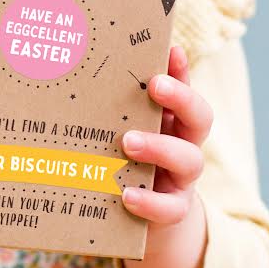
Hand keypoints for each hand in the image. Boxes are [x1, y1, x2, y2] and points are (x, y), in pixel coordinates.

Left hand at [120, 45, 211, 257]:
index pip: (183, 88)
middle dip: (181, 98)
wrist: (138, 218)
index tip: (171, 50)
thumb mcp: (116, 130)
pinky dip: (150, 201)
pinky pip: (170, 208)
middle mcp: (182, 143)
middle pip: (199, 117)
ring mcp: (181, 178)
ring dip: (160, 147)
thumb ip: (106, 107)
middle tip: (154, 86)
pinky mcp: (173, 210)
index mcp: (170, 119)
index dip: (181, 70)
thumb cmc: (120, 160)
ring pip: (189, 160)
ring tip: (128, 142)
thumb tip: (69, 66)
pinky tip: (126, 195)